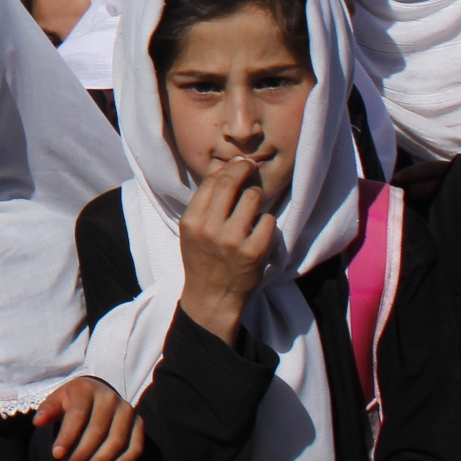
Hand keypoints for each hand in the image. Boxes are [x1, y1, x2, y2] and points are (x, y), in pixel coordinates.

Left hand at [35, 376, 145, 460]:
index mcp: (87, 389)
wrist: (98, 393)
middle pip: (97, 431)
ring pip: (116, 442)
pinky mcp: (139, 424)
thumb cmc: (73, 400)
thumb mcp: (57, 400)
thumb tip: (38, 422)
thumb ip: (47, 410)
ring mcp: (128, 410)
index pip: (78, 415)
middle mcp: (110, 397)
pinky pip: (135, 448)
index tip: (56, 455)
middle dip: (81, 454)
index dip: (67, 437)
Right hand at [176, 155, 273, 344]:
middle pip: (230, 184)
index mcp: (191, 221)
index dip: (227, 169)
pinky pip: (268, 221)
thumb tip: (223, 170)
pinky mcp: (254, 252)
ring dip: (257, 197)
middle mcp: (210, 228)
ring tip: (254, 205)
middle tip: (251, 167)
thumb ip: (204, 204)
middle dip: (244, 170)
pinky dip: (267, 222)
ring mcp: (232, 240)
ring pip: (252, 199)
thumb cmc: (202, 258)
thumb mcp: (192, 230)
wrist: (212, 295)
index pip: (210, 182)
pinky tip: (260, 228)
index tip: (238, 164)